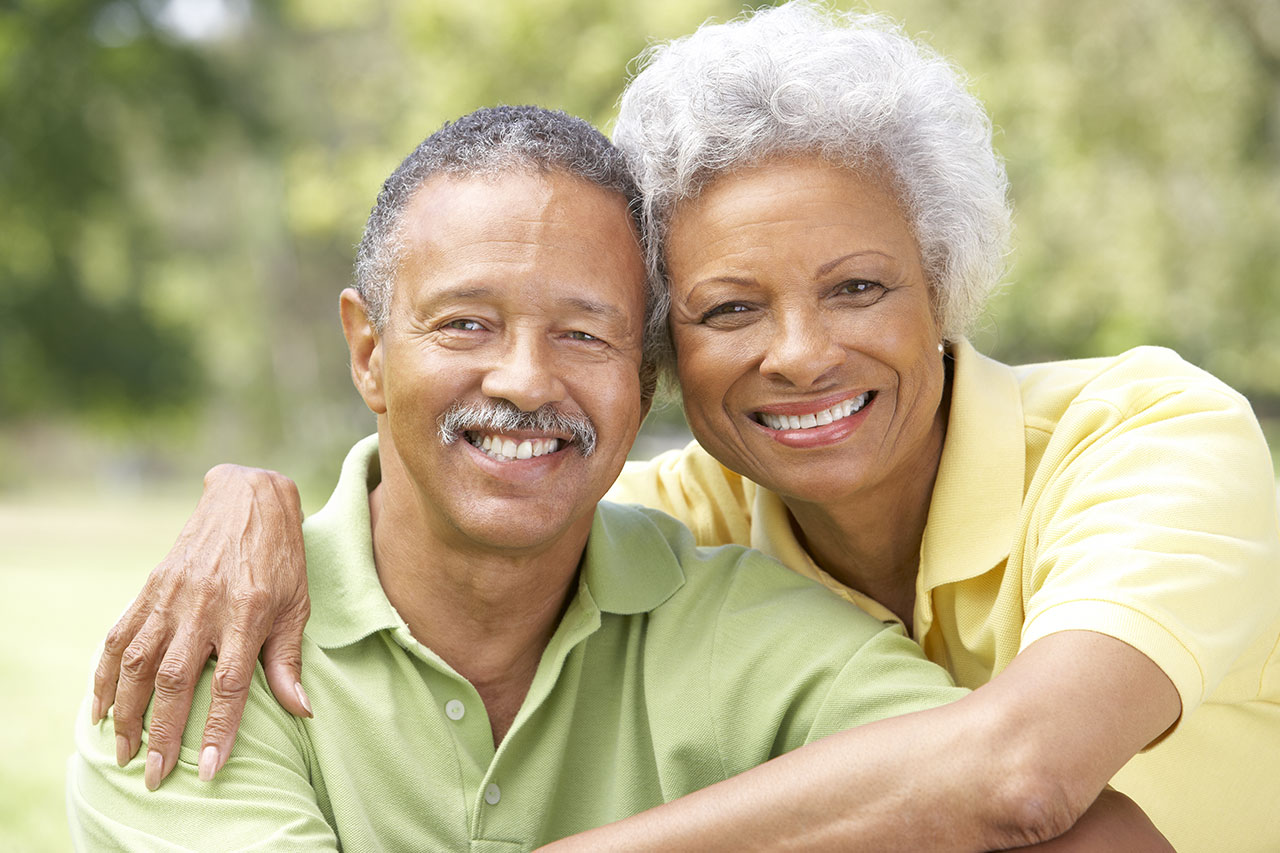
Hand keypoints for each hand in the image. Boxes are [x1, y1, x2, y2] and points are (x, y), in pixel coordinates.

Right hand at [91, 463, 311, 790]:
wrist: (249, 498)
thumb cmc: (282, 556)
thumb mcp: (298, 604)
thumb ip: (288, 659)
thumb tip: (301, 710)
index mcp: (248, 612)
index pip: (230, 683)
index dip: (218, 729)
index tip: (207, 770)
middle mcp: (205, 606)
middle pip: (175, 680)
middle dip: (162, 732)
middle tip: (154, 775)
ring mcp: (173, 596)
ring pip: (138, 662)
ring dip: (127, 710)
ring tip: (123, 750)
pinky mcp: (151, 586)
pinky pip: (119, 635)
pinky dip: (105, 672)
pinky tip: (101, 705)